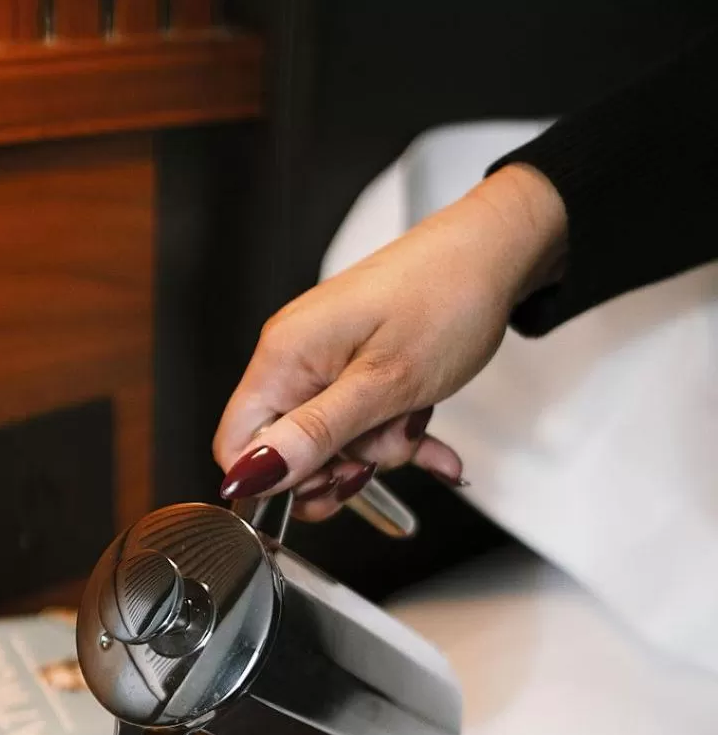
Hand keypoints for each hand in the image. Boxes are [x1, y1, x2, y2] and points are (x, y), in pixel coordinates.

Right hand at [213, 164, 567, 519]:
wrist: (498, 253)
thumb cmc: (446, 298)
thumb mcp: (382, 385)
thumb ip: (314, 435)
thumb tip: (250, 478)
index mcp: (283, 357)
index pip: (236, 444)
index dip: (274, 479)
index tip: (328, 481)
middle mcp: (294, 358)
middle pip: (287, 451)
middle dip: (338, 467)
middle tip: (383, 451)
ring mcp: (325, 362)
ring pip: (333, 443)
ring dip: (380, 450)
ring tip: (416, 420)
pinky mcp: (356, 367)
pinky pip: (362, 424)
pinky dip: (398, 438)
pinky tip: (433, 444)